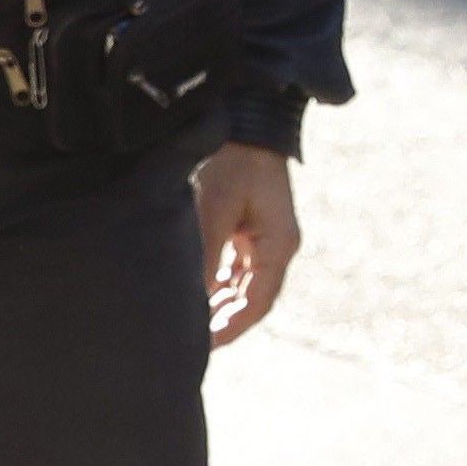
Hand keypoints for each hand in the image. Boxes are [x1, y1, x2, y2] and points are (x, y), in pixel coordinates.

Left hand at [194, 141, 301, 344]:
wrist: (243, 118)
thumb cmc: (230, 161)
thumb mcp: (213, 210)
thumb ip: (204, 257)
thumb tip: (191, 302)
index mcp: (277, 245)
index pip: (257, 303)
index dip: (231, 328)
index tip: (203, 347)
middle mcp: (275, 245)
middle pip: (251, 298)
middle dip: (222, 321)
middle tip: (190, 344)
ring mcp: (263, 236)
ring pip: (241, 285)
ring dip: (218, 304)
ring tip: (188, 323)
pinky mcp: (248, 226)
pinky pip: (235, 267)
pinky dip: (216, 284)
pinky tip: (194, 293)